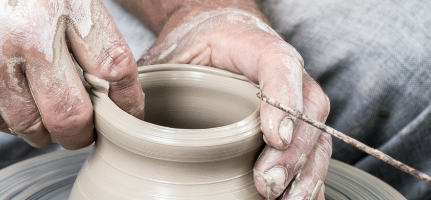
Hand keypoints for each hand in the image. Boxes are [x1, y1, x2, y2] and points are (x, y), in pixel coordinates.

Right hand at [0, 0, 143, 148]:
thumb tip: (111, 75)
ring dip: (42, 129)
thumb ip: (77, 21)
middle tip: (81, 132)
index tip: (128, 112)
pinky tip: (0, 94)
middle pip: (75, 114)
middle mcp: (30, 34)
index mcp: (61, 1)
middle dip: (82, 133)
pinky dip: (5, 118)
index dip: (128, 98)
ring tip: (38, 112)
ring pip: (34, 128)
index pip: (114, 64)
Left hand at [137, 6, 330, 199]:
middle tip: (267, 182)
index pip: (279, 64)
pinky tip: (301, 198)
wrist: (217, 32)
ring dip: (305, 170)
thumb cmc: (194, 44)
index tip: (272, 136)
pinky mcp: (295, 122)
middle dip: (292, 151)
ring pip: (317, 133)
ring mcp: (296, 97)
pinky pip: (313, 149)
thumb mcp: (171, 52)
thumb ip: (154, 78)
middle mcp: (285, 71)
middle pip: (307, 107)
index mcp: (254, 45)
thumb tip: (127, 119)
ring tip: (287, 199)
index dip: (282, 99)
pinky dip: (310, 177)